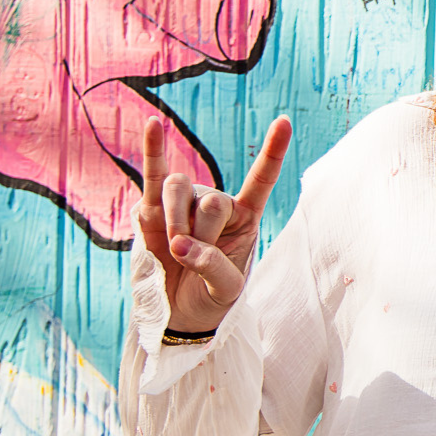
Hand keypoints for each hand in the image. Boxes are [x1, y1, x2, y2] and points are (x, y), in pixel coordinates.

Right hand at [137, 115, 291, 331]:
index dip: (272, 152)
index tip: (284, 121)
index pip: (261, 180)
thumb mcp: (226, 290)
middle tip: (192, 259)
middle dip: (202, 234)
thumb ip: (212, 266)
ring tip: (174, 247)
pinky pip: (152, 176)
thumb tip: (178, 244)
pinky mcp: (152, 210)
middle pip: (211, 199)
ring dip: (176, 220)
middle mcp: (216, 204)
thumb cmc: (211, 297)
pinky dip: (152, 150)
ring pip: (179, 189)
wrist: (180, 313)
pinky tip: (154, 123)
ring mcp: (184, 204)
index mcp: (245, 217)